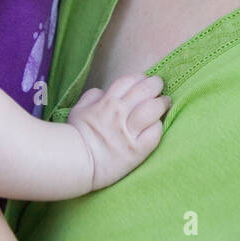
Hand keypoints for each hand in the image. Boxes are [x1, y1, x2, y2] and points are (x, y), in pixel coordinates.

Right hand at [65, 74, 170, 190]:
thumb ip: (90, 97)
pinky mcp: (136, 151)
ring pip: (153, 109)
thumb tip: (101, 92)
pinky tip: (158, 125)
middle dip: (155, 85)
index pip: (129, 81)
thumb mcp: (78, 110)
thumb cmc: (75, 135)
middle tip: (159, 86)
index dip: (140, 78)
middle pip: (145, 90)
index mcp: (107, 102)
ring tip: (165, 102)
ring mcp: (129, 132)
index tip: (144, 80)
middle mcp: (120, 113)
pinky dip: (158, 127)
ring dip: (162, 103)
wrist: (74, 162)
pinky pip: (154, 134)